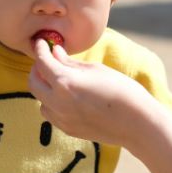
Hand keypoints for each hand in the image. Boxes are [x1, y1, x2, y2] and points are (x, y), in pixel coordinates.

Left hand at [28, 39, 161, 148]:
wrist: (138, 124)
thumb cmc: (122, 90)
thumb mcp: (96, 70)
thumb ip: (70, 63)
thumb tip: (55, 53)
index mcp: (65, 82)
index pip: (42, 62)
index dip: (40, 49)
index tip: (41, 42)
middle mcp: (58, 102)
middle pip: (33, 82)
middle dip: (37, 69)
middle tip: (47, 60)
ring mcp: (61, 118)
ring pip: (40, 101)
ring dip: (45, 88)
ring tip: (59, 80)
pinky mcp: (68, 130)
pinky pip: (51, 114)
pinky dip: (52, 104)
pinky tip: (67, 98)